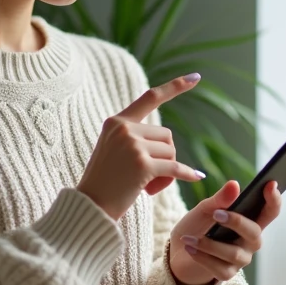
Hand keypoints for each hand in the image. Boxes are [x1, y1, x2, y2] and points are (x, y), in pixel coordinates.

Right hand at [77, 74, 205, 220]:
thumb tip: (169, 142)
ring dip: (166, 172)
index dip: (175, 87)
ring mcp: (132, 145)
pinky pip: (174, 168)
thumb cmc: (104, 184)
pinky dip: (186, 175)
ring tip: (145, 186)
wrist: (90, 206)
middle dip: (164, 157)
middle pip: (167, 136)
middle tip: (147, 178)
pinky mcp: (142, 164)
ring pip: (171, 153)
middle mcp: (124, 129)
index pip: (150, 98)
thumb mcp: (114, 151)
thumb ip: (135, 138)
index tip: (196, 78)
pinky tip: (196, 177)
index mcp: (116, 122)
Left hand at [167, 180, 281, 284]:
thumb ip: (220, 199)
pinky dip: (202, 257)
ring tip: (189, 238)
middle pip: (254, 232)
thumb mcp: (205, 209)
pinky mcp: (227, 274)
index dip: (274, 199)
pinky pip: (219, 267)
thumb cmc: (198, 227)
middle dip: (237, 222)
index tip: (271, 184)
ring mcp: (241, 259)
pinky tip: (189, 248)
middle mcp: (250, 241)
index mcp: (250, 221)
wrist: (179, 251)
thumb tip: (234, 185)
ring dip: (210, 244)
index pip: (269, 211)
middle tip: (216, 214)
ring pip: (234, 253)